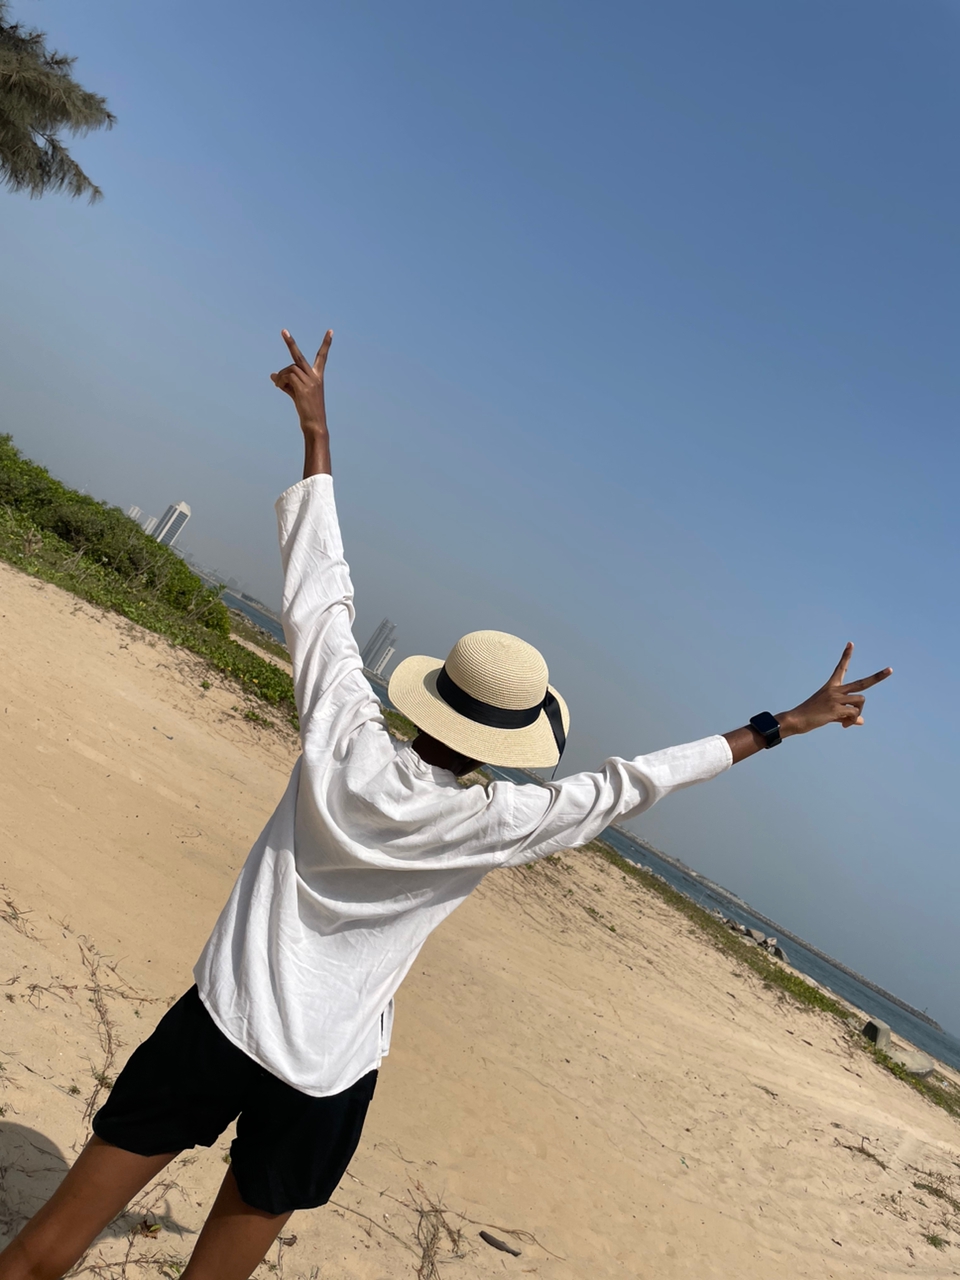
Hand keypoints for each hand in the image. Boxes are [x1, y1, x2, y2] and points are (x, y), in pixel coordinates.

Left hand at [270, 329, 332, 433]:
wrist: (314, 424)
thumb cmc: (307, 410)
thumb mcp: (296, 394)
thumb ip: (285, 383)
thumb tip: (272, 375)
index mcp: (317, 377)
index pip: (322, 357)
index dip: (326, 344)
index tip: (330, 331)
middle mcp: (315, 377)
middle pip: (299, 356)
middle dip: (290, 343)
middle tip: (283, 330)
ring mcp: (310, 382)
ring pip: (289, 369)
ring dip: (281, 376)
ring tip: (279, 385)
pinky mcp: (304, 388)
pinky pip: (288, 377)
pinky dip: (281, 381)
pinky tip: (279, 387)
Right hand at [778, 643, 892, 736]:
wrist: (796, 719)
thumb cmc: (812, 716)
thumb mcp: (831, 713)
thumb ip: (847, 715)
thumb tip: (862, 721)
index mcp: (831, 686)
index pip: (841, 668)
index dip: (846, 656)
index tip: (850, 644)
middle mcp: (835, 689)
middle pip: (862, 683)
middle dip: (878, 677)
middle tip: (890, 670)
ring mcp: (836, 698)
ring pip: (860, 702)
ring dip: (857, 713)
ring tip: (846, 721)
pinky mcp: (835, 708)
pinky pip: (853, 714)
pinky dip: (850, 721)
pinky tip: (843, 725)